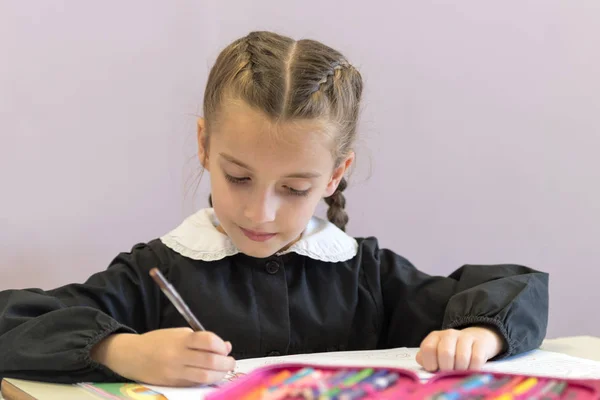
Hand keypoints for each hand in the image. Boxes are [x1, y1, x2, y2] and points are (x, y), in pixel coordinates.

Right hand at [91, 328, 235, 385]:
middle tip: (230, 362)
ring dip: (220, 375)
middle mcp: (178, 356)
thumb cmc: (158, 341)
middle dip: (226, 363)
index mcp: (181, 339)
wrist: (131, 355)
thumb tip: (226, 347)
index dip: (221, 345)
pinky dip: (207, 380)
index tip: (224, 348)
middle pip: (210, 361)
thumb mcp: (179, 334)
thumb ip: (202, 339)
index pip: (208, 341)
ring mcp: (175, 372)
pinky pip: (195, 383)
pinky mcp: (173, 384)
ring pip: (204, 376)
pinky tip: (211, 377)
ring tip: (224, 371)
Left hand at [416, 327, 503, 371]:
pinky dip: (473, 368)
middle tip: (449, 372)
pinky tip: (470, 368)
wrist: (474, 340)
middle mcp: (449, 334)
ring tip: (459, 370)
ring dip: (461, 369)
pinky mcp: (480, 343)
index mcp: (434, 337)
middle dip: (447, 368)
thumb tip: (425, 366)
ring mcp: (465, 337)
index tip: (435, 369)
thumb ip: (425, 359)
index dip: (430, 363)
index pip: (428, 348)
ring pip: (462, 358)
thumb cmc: (450, 352)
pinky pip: (476, 359)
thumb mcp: (434, 354)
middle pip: (446, 353)